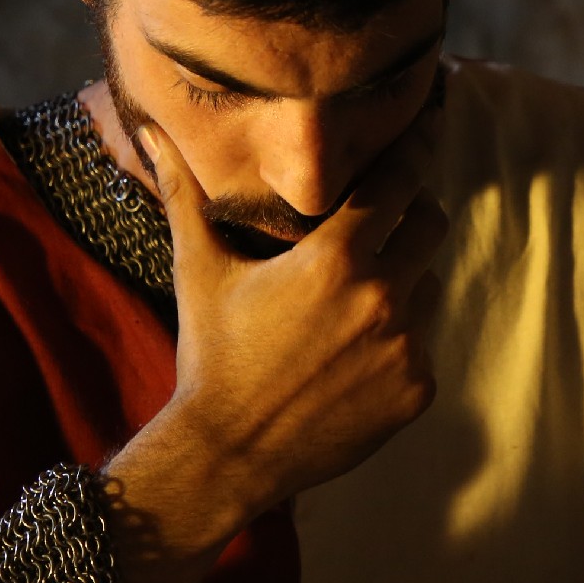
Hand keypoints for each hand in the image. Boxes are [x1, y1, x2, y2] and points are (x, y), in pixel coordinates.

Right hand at [100, 102, 446, 582]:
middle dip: (409, 216)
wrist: (228, 453)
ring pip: (430, 284)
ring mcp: (407, 347)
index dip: (412, 153)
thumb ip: (186, 192)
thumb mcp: (199, 269)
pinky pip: (424, 343)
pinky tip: (353, 353)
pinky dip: (399, 340)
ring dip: (405, 280)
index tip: (423, 129)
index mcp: (336, 258)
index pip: (400, 181)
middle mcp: (382, 297)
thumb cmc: (212, 355)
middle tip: (379, 224)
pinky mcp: (418, 389)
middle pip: (431, 223)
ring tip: (354, 299)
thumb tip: (152, 129)